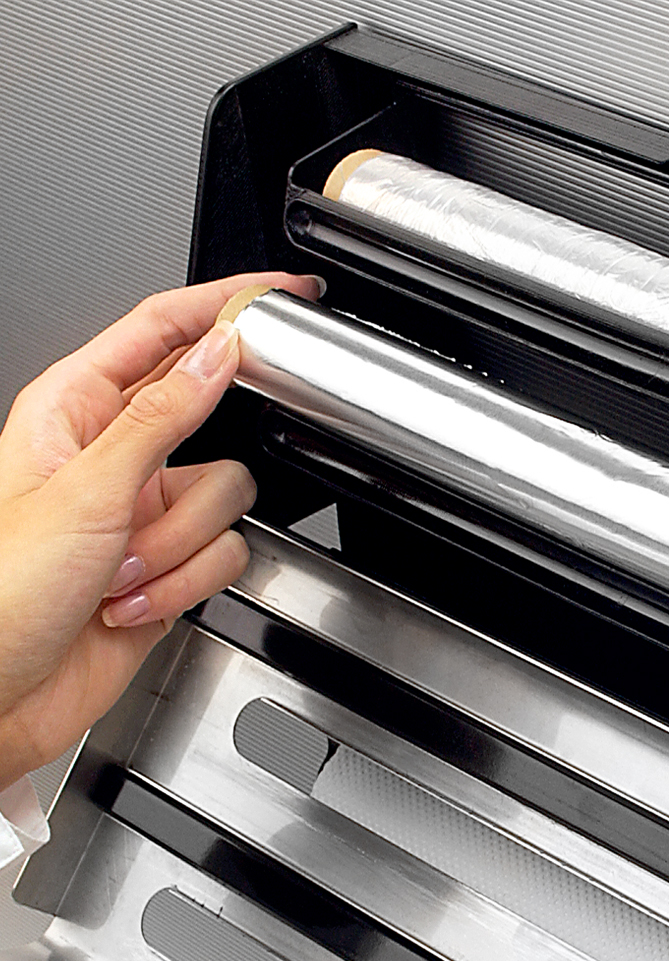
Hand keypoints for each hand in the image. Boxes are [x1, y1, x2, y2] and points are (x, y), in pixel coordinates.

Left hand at [0, 272, 321, 789]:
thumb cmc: (2, 591)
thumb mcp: (84, 491)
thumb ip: (163, 417)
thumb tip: (218, 352)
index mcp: (76, 412)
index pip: (164, 331)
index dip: (226, 304)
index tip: (283, 293)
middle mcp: (117, 457)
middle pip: (212, 426)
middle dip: (183, 488)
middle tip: (153, 508)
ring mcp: (147, 514)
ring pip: (227, 499)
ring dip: (175, 550)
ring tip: (117, 576)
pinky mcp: (173, 566)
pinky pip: (225, 554)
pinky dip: (185, 584)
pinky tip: (132, 603)